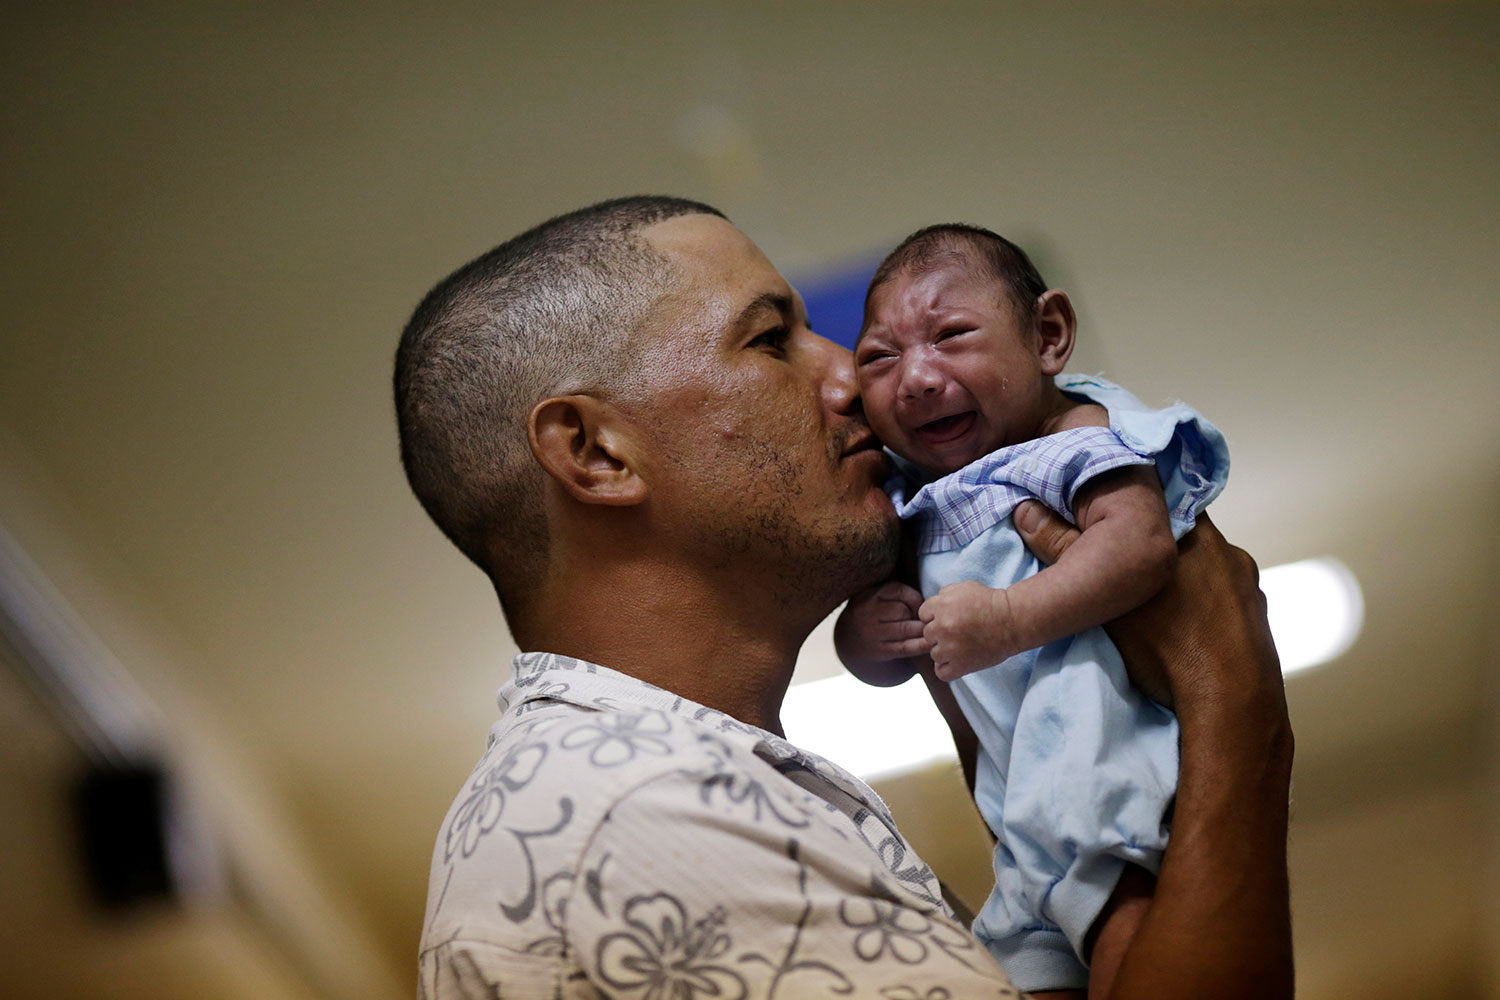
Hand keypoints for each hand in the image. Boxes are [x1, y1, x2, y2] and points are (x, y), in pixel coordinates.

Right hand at [833, 582, 929, 684]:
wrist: (849, 641)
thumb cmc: (872, 615)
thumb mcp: (875, 598)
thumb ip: (897, 595)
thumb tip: (926, 606)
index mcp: (867, 595)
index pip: (898, 590)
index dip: (914, 598)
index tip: (919, 605)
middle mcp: (866, 613)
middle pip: (902, 610)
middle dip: (916, 615)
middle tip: (923, 620)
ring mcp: (871, 633)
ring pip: (905, 628)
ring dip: (920, 630)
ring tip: (926, 630)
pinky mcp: (878, 651)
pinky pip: (905, 647)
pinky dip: (920, 645)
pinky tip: (930, 644)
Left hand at [919, 580, 1018, 680]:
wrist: (1012, 621)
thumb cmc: (991, 602)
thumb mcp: (964, 587)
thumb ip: (943, 594)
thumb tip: (933, 607)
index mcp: (941, 606)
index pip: (923, 614)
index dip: (936, 615)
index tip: (951, 617)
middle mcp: (942, 627)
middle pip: (927, 634)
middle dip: (940, 632)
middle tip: (959, 631)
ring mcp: (950, 648)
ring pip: (934, 653)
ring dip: (945, 650)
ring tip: (963, 645)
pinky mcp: (961, 666)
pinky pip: (941, 672)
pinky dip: (947, 668)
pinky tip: (957, 661)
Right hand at [1011, 500, 1281, 714]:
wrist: (1230, 703)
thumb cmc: (1168, 647)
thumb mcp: (1104, 600)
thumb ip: (1064, 550)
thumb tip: (1026, 512)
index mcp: (1192, 534)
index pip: (1161, 503)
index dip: (1135, 514)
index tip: (1114, 529)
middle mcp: (1228, 551)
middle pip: (1184, 538)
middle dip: (1157, 551)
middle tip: (1128, 572)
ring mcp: (1249, 586)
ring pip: (1208, 570)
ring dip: (1186, 581)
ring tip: (1160, 610)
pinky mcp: (1260, 618)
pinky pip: (1227, 601)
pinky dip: (1209, 609)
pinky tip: (1190, 631)